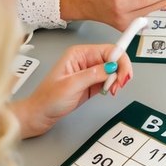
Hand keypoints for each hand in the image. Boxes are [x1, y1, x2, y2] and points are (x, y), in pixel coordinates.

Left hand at [12, 44, 133, 137]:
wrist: (39, 115)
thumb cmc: (47, 99)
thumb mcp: (71, 85)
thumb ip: (93, 74)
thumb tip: (112, 67)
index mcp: (79, 54)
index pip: (108, 50)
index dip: (120, 60)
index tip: (126, 71)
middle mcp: (85, 60)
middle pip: (114, 59)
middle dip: (121, 71)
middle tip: (120, 84)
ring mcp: (89, 72)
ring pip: (114, 70)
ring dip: (117, 80)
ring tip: (112, 90)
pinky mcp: (91, 83)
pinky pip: (109, 79)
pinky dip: (113, 85)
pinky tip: (108, 91)